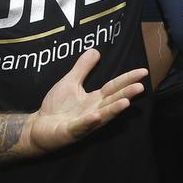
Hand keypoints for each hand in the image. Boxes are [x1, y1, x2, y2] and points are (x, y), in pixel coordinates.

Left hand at [22, 49, 147, 153]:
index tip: (143, 71)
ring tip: (126, 102)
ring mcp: (84, 123)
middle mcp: (94, 111)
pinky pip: (81, 126)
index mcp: (95, 99)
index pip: (114, 87)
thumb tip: (95, 50)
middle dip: (126, 94)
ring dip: (114, 109)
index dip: (128, 79)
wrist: (39, 127)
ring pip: (102, 116)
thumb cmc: (56, 107)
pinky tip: (96, 115)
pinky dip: (89, 121)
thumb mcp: (70, 82)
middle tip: (141, 86)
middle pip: (113, 101)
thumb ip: (83, 68)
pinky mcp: (71, 132)